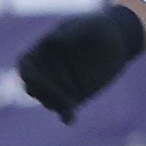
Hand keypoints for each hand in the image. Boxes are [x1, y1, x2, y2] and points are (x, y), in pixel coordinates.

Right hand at [17, 4, 145, 122]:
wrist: (120, 39)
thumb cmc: (99, 26)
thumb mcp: (86, 25)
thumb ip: (70, 32)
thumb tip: (53, 40)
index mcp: (43, 51)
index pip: (25, 66)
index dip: (26, 74)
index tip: (33, 78)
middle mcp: (49, 70)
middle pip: (33, 87)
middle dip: (41, 91)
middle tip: (56, 92)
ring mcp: (61, 84)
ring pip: (48, 100)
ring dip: (54, 102)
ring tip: (67, 103)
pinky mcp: (76, 95)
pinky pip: (66, 108)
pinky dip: (66, 115)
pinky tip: (70, 119)